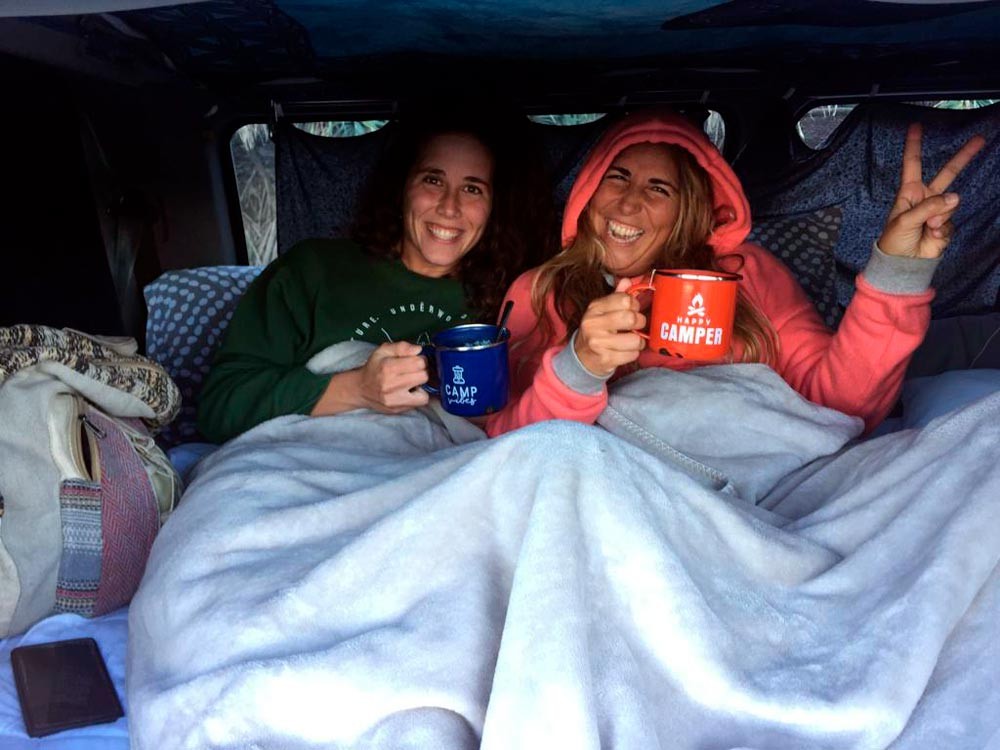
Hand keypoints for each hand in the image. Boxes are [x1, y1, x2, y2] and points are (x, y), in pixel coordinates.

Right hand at [356, 341, 430, 412]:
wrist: (360, 388)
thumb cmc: (374, 367)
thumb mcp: (383, 350)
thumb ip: (402, 347)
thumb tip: (418, 350)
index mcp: (388, 367)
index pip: (419, 363)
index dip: (420, 360)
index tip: (415, 361)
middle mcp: (391, 385)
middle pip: (424, 377)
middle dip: (421, 372)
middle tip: (414, 372)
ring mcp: (394, 400)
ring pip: (424, 395)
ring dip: (421, 387)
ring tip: (412, 383)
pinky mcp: (397, 410)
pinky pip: (419, 403)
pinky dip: (417, 397)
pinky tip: (408, 392)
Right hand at [573, 278, 645, 376]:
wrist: (581, 357)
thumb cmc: (597, 331)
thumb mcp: (602, 311)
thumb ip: (616, 296)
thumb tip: (628, 281)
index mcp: (594, 308)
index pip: (625, 300)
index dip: (635, 305)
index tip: (632, 310)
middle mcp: (593, 324)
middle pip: (631, 318)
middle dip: (639, 322)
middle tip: (635, 326)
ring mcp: (598, 343)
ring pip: (635, 340)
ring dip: (638, 341)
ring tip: (630, 340)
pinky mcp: (605, 359)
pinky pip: (633, 355)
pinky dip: (633, 354)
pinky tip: (624, 351)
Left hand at [878, 123, 984, 258]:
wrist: (903, 264)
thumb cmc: (894, 240)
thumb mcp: (905, 221)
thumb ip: (929, 207)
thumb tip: (955, 197)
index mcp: (909, 192)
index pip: (912, 164)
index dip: (914, 145)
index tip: (916, 126)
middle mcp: (926, 197)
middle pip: (948, 173)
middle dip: (964, 157)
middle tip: (980, 139)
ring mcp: (938, 210)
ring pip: (951, 203)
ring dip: (940, 217)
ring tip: (927, 228)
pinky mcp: (946, 224)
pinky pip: (951, 221)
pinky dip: (943, 230)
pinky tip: (932, 237)